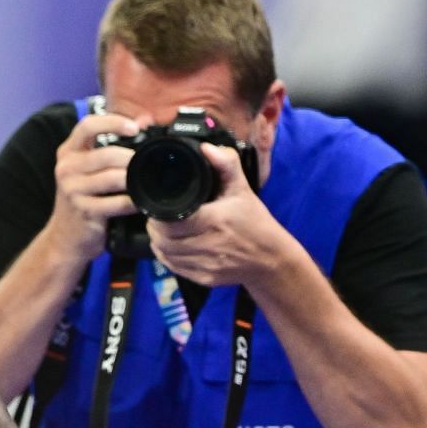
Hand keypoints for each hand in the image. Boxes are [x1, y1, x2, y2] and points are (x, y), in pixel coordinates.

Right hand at [46, 111, 143, 262]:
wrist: (66, 236)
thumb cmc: (83, 197)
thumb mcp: (88, 169)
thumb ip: (112, 143)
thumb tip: (144, 120)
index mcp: (68, 152)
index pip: (87, 125)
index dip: (113, 122)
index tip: (135, 128)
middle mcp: (66, 168)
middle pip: (107, 154)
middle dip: (132, 160)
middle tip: (145, 165)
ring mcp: (72, 190)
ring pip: (114, 178)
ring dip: (135, 181)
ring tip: (144, 183)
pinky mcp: (84, 210)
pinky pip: (118, 202)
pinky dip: (133, 202)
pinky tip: (139, 202)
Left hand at [147, 144, 288, 287]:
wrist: (271, 259)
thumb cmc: (255, 221)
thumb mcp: (242, 189)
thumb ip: (226, 165)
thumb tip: (206, 148)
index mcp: (216, 221)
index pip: (171, 221)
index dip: (159, 214)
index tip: (160, 206)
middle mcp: (209, 245)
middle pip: (163, 238)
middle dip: (156, 226)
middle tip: (159, 217)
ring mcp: (206, 265)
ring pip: (165, 254)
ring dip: (158, 241)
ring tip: (163, 229)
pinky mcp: (203, 278)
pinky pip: (174, 267)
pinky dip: (167, 256)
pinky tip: (170, 246)